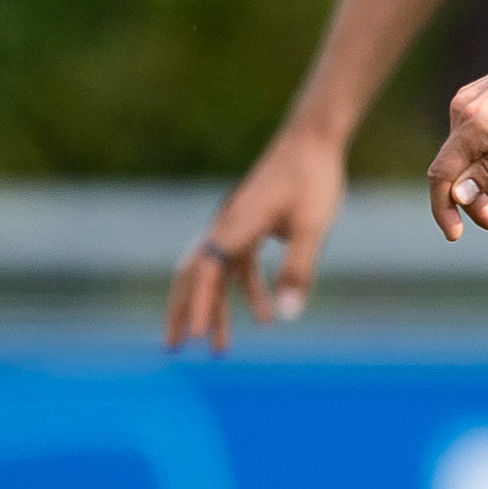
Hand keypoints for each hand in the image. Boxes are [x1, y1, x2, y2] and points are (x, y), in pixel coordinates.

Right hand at [166, 127, 349, 351]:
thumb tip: (287, 316)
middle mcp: (226, 226)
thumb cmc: (312, 179)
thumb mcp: (311, 227)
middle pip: (195, 277)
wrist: (313, 139)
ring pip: (217, 276)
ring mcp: (236, 226)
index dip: (198, 307)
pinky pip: (239, 265)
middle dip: (184, 313)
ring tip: (221, 347)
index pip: (207, 274)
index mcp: (233, 226)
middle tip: (174, 349)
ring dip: (218, 310)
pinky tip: (265, 314)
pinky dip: (246, 290)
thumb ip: (297, 270)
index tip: (193, 339)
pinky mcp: (251, 224)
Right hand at [425, 34, 487, 240]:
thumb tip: (456, 195)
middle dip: (484, 205)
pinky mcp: (484, 103)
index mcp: (472, 122)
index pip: (442, 175)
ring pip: (473, 160)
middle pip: (459, 172)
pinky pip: (482, 144)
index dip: (444, 209)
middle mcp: (463, 111)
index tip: (455, 237)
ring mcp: (471, 105)